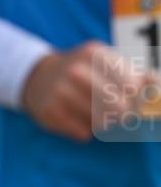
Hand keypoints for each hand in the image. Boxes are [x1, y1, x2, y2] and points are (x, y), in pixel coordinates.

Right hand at [22, 41, 157, 141]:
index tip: (130, 99)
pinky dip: (84, 130)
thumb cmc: (83, 72)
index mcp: (94, 53)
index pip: (131, 86)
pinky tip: (77, 119)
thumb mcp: (105, 63)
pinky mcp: (49, 111)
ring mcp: (60, 91)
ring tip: (93, 113)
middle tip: (118, 113)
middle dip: (123, 114)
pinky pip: (82, 133)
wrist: (37, 76)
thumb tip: (156, 86)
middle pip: (118, 107)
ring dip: (102, 123)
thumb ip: (135, 75)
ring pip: (101, 122)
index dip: (137, 98)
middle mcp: (76, 70)